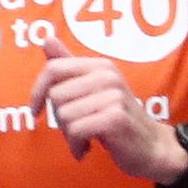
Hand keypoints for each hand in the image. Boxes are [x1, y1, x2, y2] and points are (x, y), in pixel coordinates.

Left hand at [29, 35, 187, 182]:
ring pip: (63, 116)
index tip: (35, 111)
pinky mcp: (116, 117)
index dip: (37, 92)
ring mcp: (114, 95)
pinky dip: (76, 145)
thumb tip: (47, 38)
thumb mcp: (90, 90)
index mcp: (100, 66)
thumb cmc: (114, 119)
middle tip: (78, 128)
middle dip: (59, 119)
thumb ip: (68, 67)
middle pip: (55, 96)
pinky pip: (75, 131)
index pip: (52, 69)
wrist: (151, 147)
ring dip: (69, 135)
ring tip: (86, 137)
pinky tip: (87, 149)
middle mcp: (108, 76)